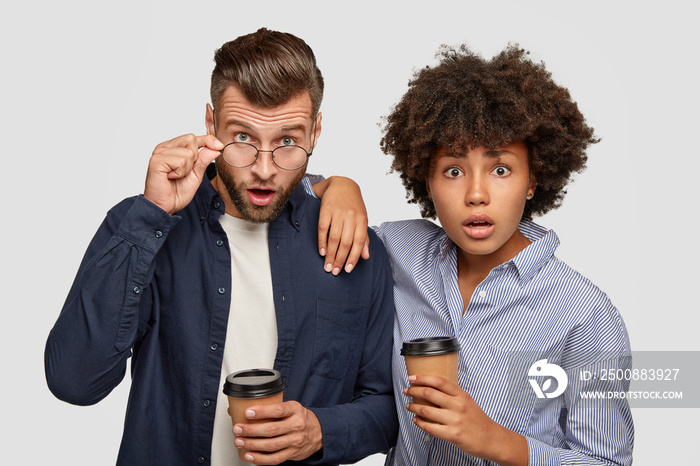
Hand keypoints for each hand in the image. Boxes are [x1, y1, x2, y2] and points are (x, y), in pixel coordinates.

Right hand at [143, 133, 222, 214]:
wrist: (165, 206)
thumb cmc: (177, 191)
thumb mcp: (196, 174)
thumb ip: (204, 160)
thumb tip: (216, 148)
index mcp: (173, 148)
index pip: (192, 137)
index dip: (207, 140)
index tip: (220, 145)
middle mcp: (165, 147)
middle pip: (191, 139)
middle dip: (195, 158)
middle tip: (183, 172)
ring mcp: (159, 152)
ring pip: (188, 153)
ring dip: (187, 169)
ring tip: (176, 176)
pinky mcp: (156, 160)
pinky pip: (181, 161)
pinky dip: (180, 172)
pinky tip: (171, 177)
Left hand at [232, 400, 322, 464]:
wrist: (319, 432)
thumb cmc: (300, 418)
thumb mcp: (290, 408)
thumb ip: (270, 408)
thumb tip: (239, 408)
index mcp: (295, 410)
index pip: (278, 410)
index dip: (262, 412)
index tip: (248, 412)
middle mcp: (297, 425)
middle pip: (272, 429)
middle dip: (251, 430)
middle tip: (238, 429)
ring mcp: (295, 441)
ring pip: (271, 445)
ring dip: (252, 444)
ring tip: (240, 441)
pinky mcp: (292, 454)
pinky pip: (274, 459)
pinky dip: (260, 459)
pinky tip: (249, 455)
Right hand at [314, 176, 369, 274]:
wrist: (342, 184)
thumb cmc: (354, 205)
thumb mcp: (362, 219)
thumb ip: (364, 238)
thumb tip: (365, 257)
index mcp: (362, 220)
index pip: (359, 242)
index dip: (354, 257)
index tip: (347, 270)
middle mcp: (351, 217)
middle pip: (346, 242)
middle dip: (340, 259)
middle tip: (335, 272)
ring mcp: (338, 213)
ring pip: (334, 238)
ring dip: (330, 254)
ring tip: (327, 266)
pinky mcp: (326, 210)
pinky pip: (323, 229)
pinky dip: (322, 242)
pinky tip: (322, 252)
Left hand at [404, 375, 526, 465]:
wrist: (491, 439)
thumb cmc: (478, 420)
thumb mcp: (468, 401)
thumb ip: (452, 395)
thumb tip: (432, 389)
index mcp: (462, 395)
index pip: (439, 381)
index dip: (423, 378)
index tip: (412, 378)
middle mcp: (458, 405)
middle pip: (429, 393)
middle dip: (413, 391)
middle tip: (406, 391)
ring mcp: (455, 420)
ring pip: (426, 410)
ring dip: (413, 407)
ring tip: (408, 405)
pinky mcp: (452, 435)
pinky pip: (429, 427)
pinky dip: (419, 422)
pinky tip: (416, 420)